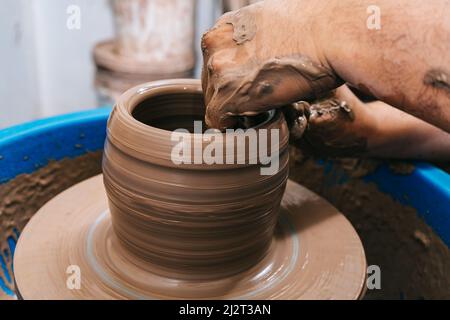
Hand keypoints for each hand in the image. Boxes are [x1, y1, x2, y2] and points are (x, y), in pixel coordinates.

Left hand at [201, 0, 340, 129]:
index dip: (233, 82)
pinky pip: (219, 123)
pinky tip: (256, 122)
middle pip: (212, 84)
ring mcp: (218, 72)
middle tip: (259, 102)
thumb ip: (251, 46)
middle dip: (232, 96)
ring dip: (236, 111)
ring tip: (262, 110)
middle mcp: (215, 46)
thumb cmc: (314, 30)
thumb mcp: (270, 26)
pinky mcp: (227, 97)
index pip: (216, 65)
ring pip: (215, 103)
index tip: (249, 90)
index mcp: (224, 28)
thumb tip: (252, 62)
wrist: (331, 36)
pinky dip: (234, 128)